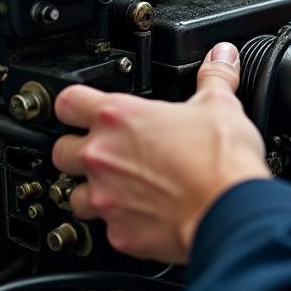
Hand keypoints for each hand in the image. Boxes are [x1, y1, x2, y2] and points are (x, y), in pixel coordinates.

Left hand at [52, 42, 268, 263]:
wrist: (230, 212)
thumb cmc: (220, 161)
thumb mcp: (220, 105)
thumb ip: (214, 76)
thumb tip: (221, 56)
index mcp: (120, 118)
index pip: (68, 101)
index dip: (74, 102)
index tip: (82, 107)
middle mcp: (103, 157)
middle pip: (60, 150)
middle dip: (78, 149)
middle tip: (107, 148)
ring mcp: (107, 199)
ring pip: (74, 194)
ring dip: (93, 189)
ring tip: (123, 186)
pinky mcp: (119, 234)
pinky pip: (106, 228)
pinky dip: (120, 221)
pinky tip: (145, 214)